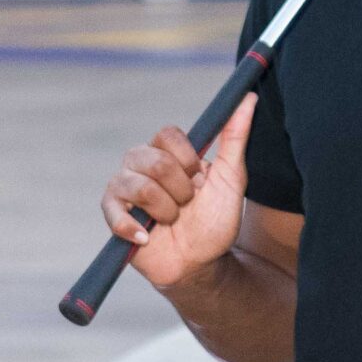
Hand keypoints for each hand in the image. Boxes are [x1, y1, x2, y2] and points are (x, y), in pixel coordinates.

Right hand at [101, 95, 256, 292]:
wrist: (203, 264)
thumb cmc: (216, 220)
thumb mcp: (231, 178)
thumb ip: (235, 138)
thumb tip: (248, 98)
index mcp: (167, 152)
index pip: (167, 133)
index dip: (186, 158)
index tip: (200, 179)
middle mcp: (141, 164)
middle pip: (151, 159)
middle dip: (179, 189)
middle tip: (187, 205)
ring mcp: (124, 188)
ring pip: (137, 185)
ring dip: (165, 210)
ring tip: (172, 221)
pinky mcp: (113, 214)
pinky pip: (113, 210)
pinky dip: (133, 226)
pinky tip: (148, 237)